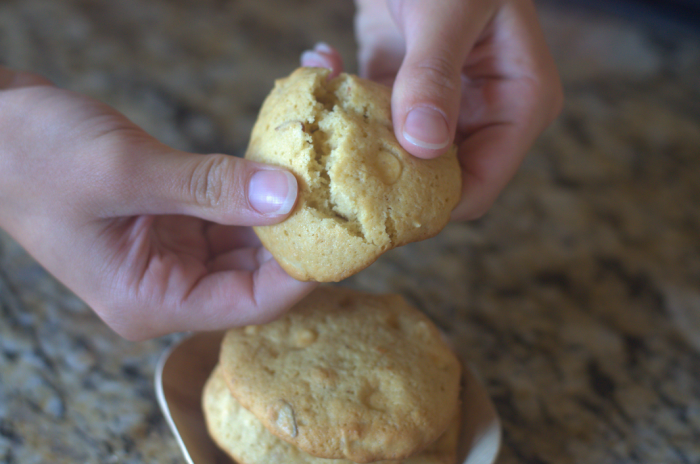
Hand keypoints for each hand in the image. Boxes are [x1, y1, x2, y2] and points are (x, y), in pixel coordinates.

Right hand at [0, 68, 316, 340]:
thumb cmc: (34, 156)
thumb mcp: (127, 171)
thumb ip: (210, 187)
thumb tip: (288, 196)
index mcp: (149, 300)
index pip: (247, 305)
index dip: (298, 274)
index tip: (339, 234)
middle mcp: (166, 285)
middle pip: (255, 275)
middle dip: (297, 235)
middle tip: (342, 198)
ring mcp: (172, 253)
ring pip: (247, 241)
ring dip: (280, 207)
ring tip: (322, 173)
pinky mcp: (175, 221)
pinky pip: (229, 213)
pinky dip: (255, 189)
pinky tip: (284, 163)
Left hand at [302, 0, 562, 219]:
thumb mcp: (450, 10)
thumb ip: (434, 75)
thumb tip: (423, 144)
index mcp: (519, 104)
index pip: (478, 185)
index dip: (430, 207)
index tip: (372, 211)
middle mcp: (484, 113)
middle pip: (434, 179)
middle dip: (383, 177)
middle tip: (332, 167)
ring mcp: (443, 105)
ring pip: (397, 154)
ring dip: (354, 138)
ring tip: (320, 106)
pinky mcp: (405, 89)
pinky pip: (373, 117)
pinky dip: (344, 101)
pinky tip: (321, 66)